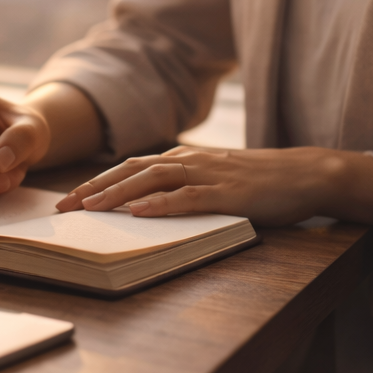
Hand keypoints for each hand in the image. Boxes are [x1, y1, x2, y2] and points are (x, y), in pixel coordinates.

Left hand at [54, 145, 372, 227]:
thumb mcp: (213, 180)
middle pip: (130, 171)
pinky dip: (161, 204)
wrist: (307, 174)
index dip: (95, 182)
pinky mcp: (228, 193)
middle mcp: (189, 161)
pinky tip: (139, 212)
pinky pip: (188, 198)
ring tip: (90, 208)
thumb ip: (181, 188)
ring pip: (153, 181)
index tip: (67, 199)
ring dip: (118, 194)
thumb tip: (144, 205)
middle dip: (93, 188)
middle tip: (64, 207)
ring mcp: (208, 175)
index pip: (128, 168)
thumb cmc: (259, 182)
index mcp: (182, 159)